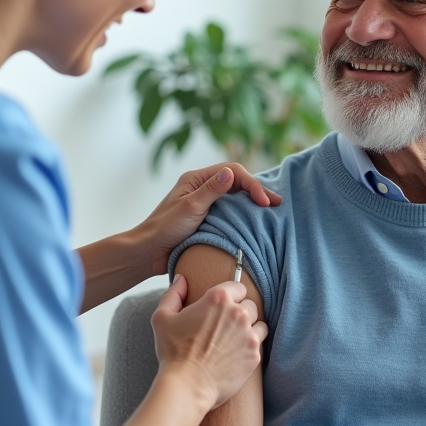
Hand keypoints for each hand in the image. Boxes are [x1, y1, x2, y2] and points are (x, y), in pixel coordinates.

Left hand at [134, 163, 280, 274]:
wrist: (148, 253)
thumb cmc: (164, 229)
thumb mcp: (190, 207)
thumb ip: (211, 190)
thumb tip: (231, 172)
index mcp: (196, 179)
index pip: (232, 172)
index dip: (252, 184)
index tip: (264, 202)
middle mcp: (201, 188)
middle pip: (236, 182)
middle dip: (257, 190)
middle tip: (277, 203)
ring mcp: (204, 204)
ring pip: (234, 197)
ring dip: (252, 202)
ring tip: (271, 211)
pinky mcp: (206, 220)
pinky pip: (229, 212)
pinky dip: (243, 215)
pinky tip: (254, 223)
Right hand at [152, 275, 267, 409]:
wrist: (187, 386)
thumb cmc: (173, 352)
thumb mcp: (162, 318)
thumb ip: (173, 293)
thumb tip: (182, 279)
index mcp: (218, 299)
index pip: (238, 286)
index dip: (231, 295)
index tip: (223, 306)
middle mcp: (238, 313)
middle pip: (250, 304)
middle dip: (240, 311)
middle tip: (225, 325)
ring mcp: (249, 335)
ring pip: (259, 323)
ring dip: (249, 328)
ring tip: (233, 339)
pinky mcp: (254, 355)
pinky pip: (260, 343)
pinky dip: (250, 346)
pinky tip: (236, 353)